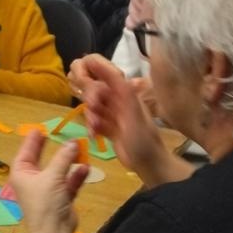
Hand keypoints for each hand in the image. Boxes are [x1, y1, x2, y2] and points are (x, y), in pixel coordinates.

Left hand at [8, 130, 87, 232]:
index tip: (38, 128)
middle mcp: (32, 180)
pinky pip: (69, 182)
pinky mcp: (61, 198)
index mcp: (22, 174)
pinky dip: (76, 176)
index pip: (25, 152)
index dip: (32, 141)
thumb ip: (63, 158)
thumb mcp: (52, 176)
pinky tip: (85, 168)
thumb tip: (73, 142)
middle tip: (55, 134)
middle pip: (42, 160)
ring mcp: (47, 190)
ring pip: (58, 170)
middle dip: (51, 148)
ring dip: (68, 162)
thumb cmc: (45, 202)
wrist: (54, 232)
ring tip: (79, 149)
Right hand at [71, 54, 166, 173]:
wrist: (149, 165)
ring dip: (90, 116)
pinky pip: (94, 123)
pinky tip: (94, 136)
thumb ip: (119, 88)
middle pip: (95, 91)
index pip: (106, 73)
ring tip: (95, 128)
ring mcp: (113, 116)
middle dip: (90, 98)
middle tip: (93, 108)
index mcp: (126, 93)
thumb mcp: (132, 110)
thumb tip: (104, 66)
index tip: (82, 69)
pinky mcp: (109, 129)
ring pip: (93, 108)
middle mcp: (119, 101)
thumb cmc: (143, 137)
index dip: (94, 69)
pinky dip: (92, 128)